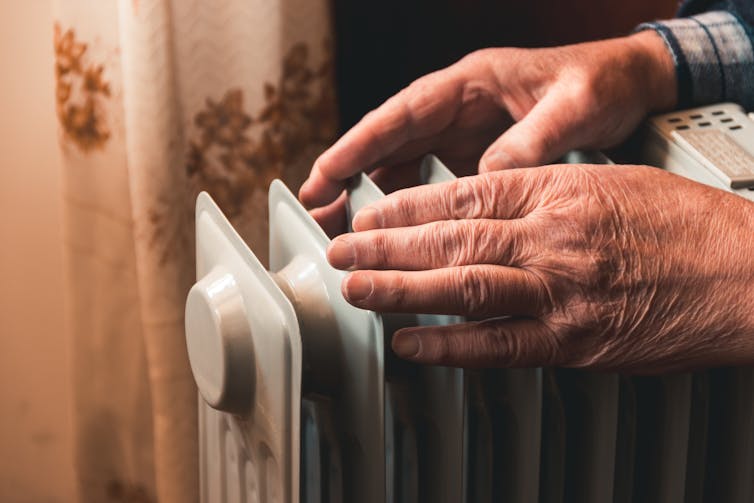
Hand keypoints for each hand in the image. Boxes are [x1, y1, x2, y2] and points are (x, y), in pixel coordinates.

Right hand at [300, 31, 675, 233]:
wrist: (630, 87)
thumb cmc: (601, 83)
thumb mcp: (573, 106)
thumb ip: (530, 141)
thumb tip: (489, 182)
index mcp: (471, 84)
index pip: (402, 114)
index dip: (359, 144)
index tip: (325, 173)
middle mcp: (459, 109)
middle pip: (390, 143)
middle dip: (349, 175)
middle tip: (316, 212)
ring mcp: (465, 135)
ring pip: (404, 166)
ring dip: (373, 197)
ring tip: (344, 231)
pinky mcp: (476, 158)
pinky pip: (431, 183)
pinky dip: (408, 207)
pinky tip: (395, 235)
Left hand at [326, 165, 753, 372]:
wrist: (746, 274)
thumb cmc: (683, 224)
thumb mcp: (607, 183)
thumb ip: (542, 195)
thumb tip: (484, 209)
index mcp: (559, 191)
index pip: (462, 194)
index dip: (406, 207)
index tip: (371, 213)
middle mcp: (552, 238)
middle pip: (450, 239)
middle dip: (386, 245)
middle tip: (344, 249)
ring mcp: (561, 291)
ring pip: (463, 287)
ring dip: (400, 290)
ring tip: (356, 289)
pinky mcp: (574, 342)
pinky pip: (498, 345)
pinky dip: (449, 347)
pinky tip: (411, 343)